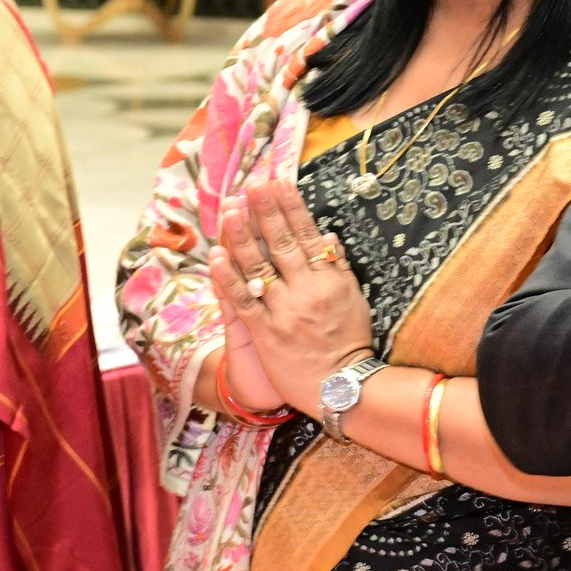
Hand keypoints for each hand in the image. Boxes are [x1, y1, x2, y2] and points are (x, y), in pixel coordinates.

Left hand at [216, 181, 374, 414]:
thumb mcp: (353, 301)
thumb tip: (328, 236)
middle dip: (265, 211)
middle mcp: (306, 290)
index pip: (308, 235)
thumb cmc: (349, 343)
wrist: (342, 388)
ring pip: (258, 267)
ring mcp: (284, 310)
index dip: (291, 207)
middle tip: (252, 184)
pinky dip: (228, 279)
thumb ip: (338, 269)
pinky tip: (216, 257)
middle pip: (281, 243)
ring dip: (242, 236)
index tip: (278, 181)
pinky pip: (243, 301)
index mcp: (329, 280)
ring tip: (230, 209)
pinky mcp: (265, 332)